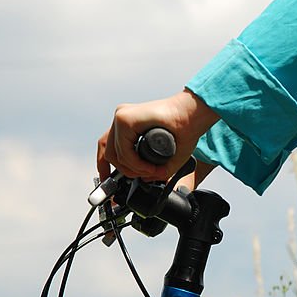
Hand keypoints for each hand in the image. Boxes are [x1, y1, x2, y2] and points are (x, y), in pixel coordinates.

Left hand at [97, 89, 218, 183]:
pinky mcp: (126, 119)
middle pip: (107, 152)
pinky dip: (135, 163)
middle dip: (121, 171)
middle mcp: (123, 118)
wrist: (193, 116)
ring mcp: (122, 117)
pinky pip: (123, 150)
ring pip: (114, 154)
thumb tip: (143, 179)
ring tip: (151, 170)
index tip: (108, 181)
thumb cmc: (183, 130)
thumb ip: (151, 169)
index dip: (104, 166)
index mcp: (128, 123)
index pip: (106, 146)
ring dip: (133, 169)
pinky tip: (149, 166)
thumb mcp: (162, 155)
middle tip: (140, 177)